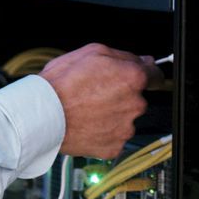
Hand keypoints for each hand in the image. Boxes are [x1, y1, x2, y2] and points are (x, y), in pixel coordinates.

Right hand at [37, 45, 163, 159]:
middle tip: (95, 93)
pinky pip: (113, 137)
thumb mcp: (92, 52)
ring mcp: (125, 128)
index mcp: (132, 78)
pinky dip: (103, 132)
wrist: (42, 115)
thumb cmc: (62, 83)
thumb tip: (142, 60)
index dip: (146, 74)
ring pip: (124, 119)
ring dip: (112, 115)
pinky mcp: (114, 146)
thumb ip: (124, 56)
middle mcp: (134, 104)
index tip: (140, 77)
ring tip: (87, 109)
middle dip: (121, 95)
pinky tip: (87, 124)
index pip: (156, 75)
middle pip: (136, 98)